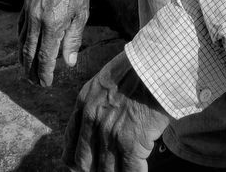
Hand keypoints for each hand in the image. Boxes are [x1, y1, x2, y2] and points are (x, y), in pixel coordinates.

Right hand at [19, 0, 90, 85]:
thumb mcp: (81, 16)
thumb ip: (73, 40)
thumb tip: (68, 63)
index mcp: (52, 25)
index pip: (45, 57)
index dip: (44, 73)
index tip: (45, 83)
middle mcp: (37, 21)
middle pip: (30, 53)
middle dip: (31, 70)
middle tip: (35, 82)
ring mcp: (28, 13)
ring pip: (22, 42)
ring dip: (23, 59)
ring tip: (27, 70)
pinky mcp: (24, 6)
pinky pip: (20, 28)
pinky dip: (21, 41)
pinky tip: (24, 48)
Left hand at [62, 51, 172, 171]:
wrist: (155, 66)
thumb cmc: (137, 69)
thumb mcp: (104, 80)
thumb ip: (96, 102)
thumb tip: (101, 120)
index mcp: (83, 105)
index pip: (70, 146)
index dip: (75, 162)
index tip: (82, 167)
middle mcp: (92, 121)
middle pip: (84, 164)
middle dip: (93, 171)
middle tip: (106, 170)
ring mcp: (110, 134)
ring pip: (106, 171)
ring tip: (123, 170)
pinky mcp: (131, 143)